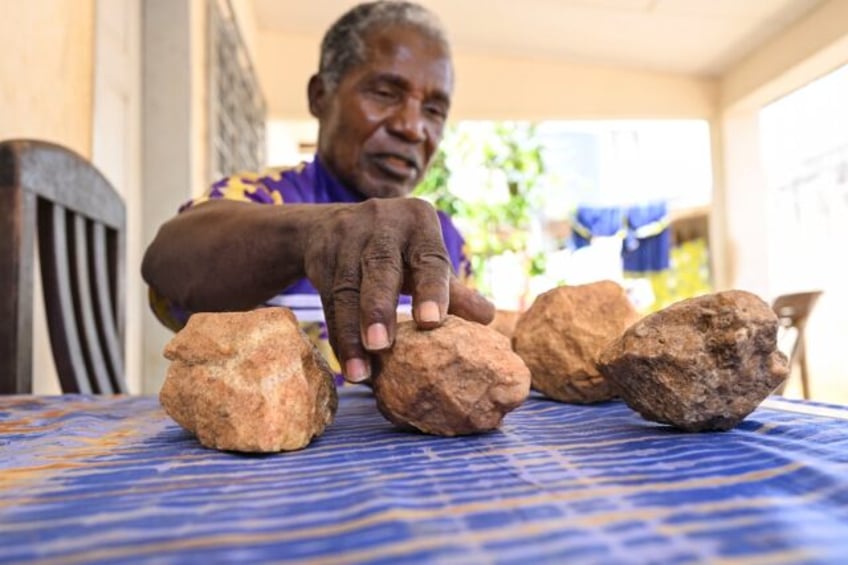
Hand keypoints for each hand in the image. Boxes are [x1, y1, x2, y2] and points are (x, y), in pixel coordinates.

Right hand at [304, 198, 493, 381]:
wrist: (332, 225)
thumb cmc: (397, 249)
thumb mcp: (424, 258)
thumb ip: (452, 289)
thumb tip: (488, 318)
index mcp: (419, 222)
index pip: (428, 258)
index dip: (431, 289)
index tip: (431, 320)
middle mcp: (382, 224)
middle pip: (380, 268)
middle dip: (378, 307)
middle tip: (381, 345)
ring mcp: (347, 238)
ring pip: (347, 289)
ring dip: (352, 334)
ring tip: (360, 373)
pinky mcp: (322, 257)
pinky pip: (328, 301)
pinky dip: (339, 336)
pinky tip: (347, 365)